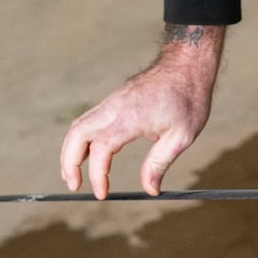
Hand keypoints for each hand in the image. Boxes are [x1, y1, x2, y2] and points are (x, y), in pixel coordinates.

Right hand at [60, 24, 225, 197]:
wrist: (188, 63)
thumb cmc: (189, 98)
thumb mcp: (182, 135)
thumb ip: (160, 163)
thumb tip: (150, 190)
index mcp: (131, 117)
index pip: (101, 149)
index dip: (97, 174)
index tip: (102, 194)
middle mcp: (116, 107)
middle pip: (77, 134)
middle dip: (69, 162)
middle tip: (74, 186)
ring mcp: (113, 101)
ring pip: (79, 124)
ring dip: (71, 150)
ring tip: (74, 174)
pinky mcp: (116, 99)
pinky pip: (90, 119)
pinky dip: (82, 138)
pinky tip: (88, 153)